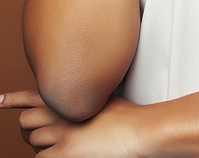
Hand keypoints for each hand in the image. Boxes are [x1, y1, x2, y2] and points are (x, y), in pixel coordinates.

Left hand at [1, 89, 143, 156]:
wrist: (137, 131)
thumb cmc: (127, 117)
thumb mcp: (102, 98)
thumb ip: (82, 100)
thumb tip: (73, 106)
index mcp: (70, 95)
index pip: (33, 95)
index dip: (14, 99)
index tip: (1, 101)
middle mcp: (62, 111)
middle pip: (27, 121)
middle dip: (32, 130)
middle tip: (43, 136)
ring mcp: (61, 132)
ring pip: (34, 141)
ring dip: (43, 146)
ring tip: (61, 149)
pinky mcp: (64, 153)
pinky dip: (47, 157)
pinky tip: (59, 156)